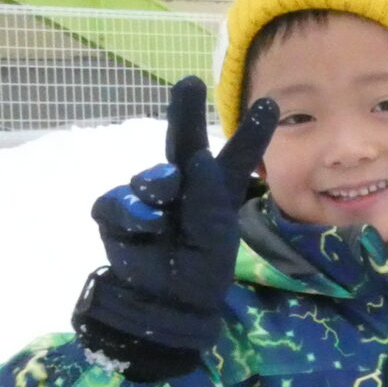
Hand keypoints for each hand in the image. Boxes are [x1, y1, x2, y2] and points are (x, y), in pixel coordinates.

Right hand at [75, 77, 275, 369]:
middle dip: (185, 111)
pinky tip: (144, 230)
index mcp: (217, 191)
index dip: (251, 132)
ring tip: (164, 217)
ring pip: (152, 176)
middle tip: (190, 82)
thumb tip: (196, 159)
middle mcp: (183, 184)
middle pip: (184, 142)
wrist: (159, 304)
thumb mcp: (216, 241)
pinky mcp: (116, 211)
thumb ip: (209, 201)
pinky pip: (120, 203)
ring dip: (160, 188)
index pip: (236, 157)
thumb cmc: (197, 271)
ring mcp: (148, 195)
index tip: (271, 104)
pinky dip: (133, 216)